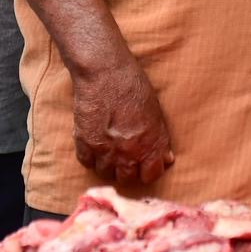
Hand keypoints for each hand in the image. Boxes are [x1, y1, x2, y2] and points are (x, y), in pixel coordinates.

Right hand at [69, 56, 174, 189]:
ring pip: (105, 173)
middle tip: (125, 158)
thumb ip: (160, 139)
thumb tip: (166, 158)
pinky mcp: (84, 143)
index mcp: (149, 146)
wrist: (105, 72)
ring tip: (108, 152)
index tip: (145, 165)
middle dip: (127, 170)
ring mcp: (104, 150)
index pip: (151, 176)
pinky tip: (94, 146)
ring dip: (108, 165)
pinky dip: (90, 157)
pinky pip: (86, 162)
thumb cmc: (133, 86)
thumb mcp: (155, 112)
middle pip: (127, 179)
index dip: (148, 171)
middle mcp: (127, 153)